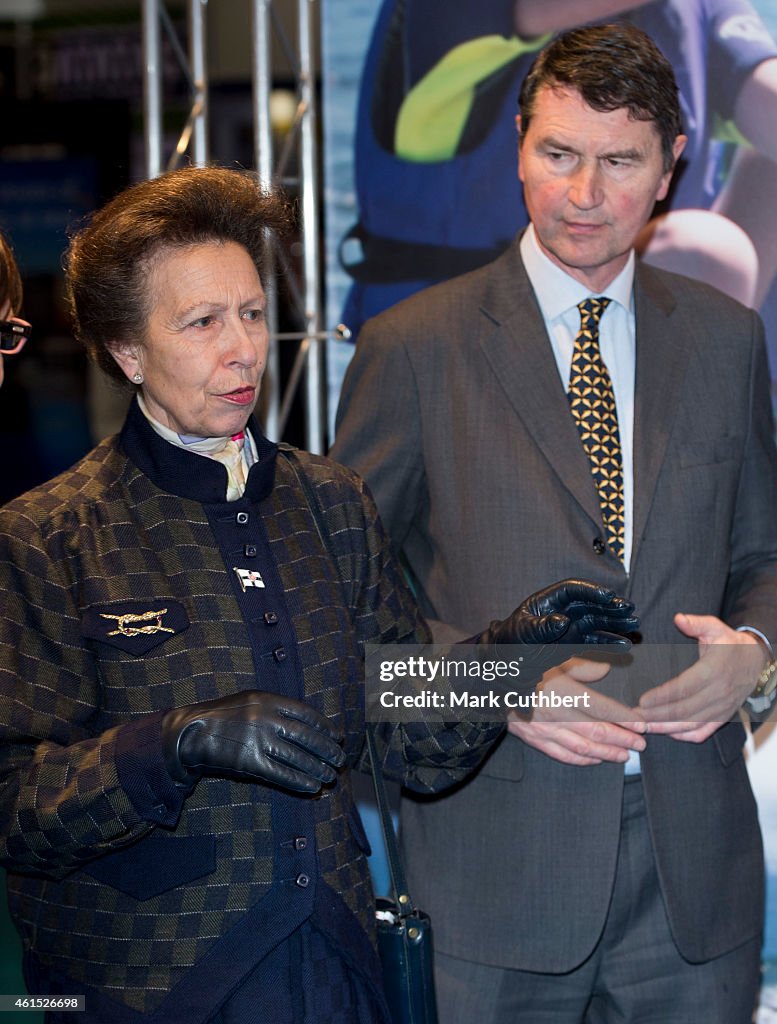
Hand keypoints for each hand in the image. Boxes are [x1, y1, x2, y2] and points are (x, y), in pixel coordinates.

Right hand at [162, 691, 345, 792]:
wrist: (191, 732)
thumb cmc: (222, 717)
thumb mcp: (250, 702)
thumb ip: (275, 709)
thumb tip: (307, 726)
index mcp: (269, 699)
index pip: (306, 713)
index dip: (325, 726)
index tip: (337, 736)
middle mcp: (267, 717)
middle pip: (307, 736)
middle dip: (327, 749)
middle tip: (340, 759)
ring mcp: (259, 739)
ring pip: (298, 757)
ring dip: (317, 769)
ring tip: (330, 777)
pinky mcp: (250, 761)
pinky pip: (282, 774)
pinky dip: (300, 781)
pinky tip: (312, 787)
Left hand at [478, 579, 638, 683]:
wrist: (504, 664)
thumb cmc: (509, 643)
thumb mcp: (522, 633)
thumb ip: (541, 627)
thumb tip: (562, 621)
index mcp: (546, 601)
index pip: (573, 590)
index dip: (591, 591)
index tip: (608, 596)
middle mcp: (561, 610)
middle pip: (590, 604)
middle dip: (610, 606)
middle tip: (629, 609)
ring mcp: (568, 626)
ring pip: (596, 620)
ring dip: (615, 622)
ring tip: (634, 625)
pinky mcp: (572, 642)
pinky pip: (594, 640)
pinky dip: (609, 642)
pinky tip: (625, 644)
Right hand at [507, 657, 646, 765]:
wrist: (489, 679)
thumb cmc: (524, 664)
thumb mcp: (553, 656)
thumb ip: (582, 665)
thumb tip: (606, 670)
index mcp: (562, 689)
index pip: (601, 708)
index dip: (624, 718)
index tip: (642, 725)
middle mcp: (554, 711)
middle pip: (595, 730)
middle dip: (622, 739)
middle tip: (641, 745)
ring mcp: (543, 728)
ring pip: (581, 746)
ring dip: (606, 753)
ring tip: (625, 756)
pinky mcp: (532, 738)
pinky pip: (561, 754)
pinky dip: (581, 759)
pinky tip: (595, 760)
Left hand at [638, 613, 766, 742]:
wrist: (755, 661)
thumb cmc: (729, 644)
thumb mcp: (715, 628)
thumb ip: (696, 623)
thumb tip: (678, 618)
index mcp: (713, 671)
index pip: (684, 688)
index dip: (663, 696)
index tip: (642, 701)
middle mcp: (718, 693)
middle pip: (684, 710)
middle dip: (657, 716)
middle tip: (634, 717)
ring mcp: (722, 707)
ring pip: (691, 724)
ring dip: (666, 728)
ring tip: (644, 727)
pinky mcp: (723, 716)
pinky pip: (704, 731)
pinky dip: (686, 735)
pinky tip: (668, 732)